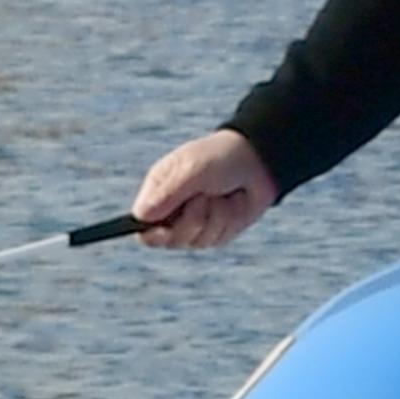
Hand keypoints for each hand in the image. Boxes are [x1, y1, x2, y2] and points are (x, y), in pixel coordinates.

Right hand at [130, 127, 277, 251]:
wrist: (258, 160)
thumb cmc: (220, 158)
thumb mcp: (193, 170)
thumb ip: (169, 193)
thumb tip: (142, 216)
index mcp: (159, 191)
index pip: (141, 222)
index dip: (149, 232)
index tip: (164, 231)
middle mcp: (172, 211)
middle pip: (168, 240)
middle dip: (191, 220)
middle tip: (203, 197)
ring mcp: (193, 225)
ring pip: (195, 241)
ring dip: (213, 217)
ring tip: (220, 195)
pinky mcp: (215, 233)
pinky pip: (215, 240)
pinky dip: (226, 221)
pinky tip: (232, 204)